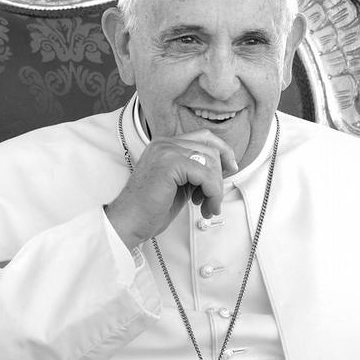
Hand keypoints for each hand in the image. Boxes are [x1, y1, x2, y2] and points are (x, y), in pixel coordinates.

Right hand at [106, 130, 237, 247]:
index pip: (204, 137)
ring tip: (208, 206)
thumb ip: (195, 172)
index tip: (230, 169)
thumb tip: (222, 168)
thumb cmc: (151, 208)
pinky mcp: (169, 164)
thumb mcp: (179, 184)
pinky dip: (212, 193)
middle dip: (219, 176)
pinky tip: (204, 207)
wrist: (129, 222)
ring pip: (210, 161)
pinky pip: (205, 175)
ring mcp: (166, 151)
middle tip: (214, 199)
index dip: (223, 151)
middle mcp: (165, 143)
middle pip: (211, 148)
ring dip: (216, 188)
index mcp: (165, 145)